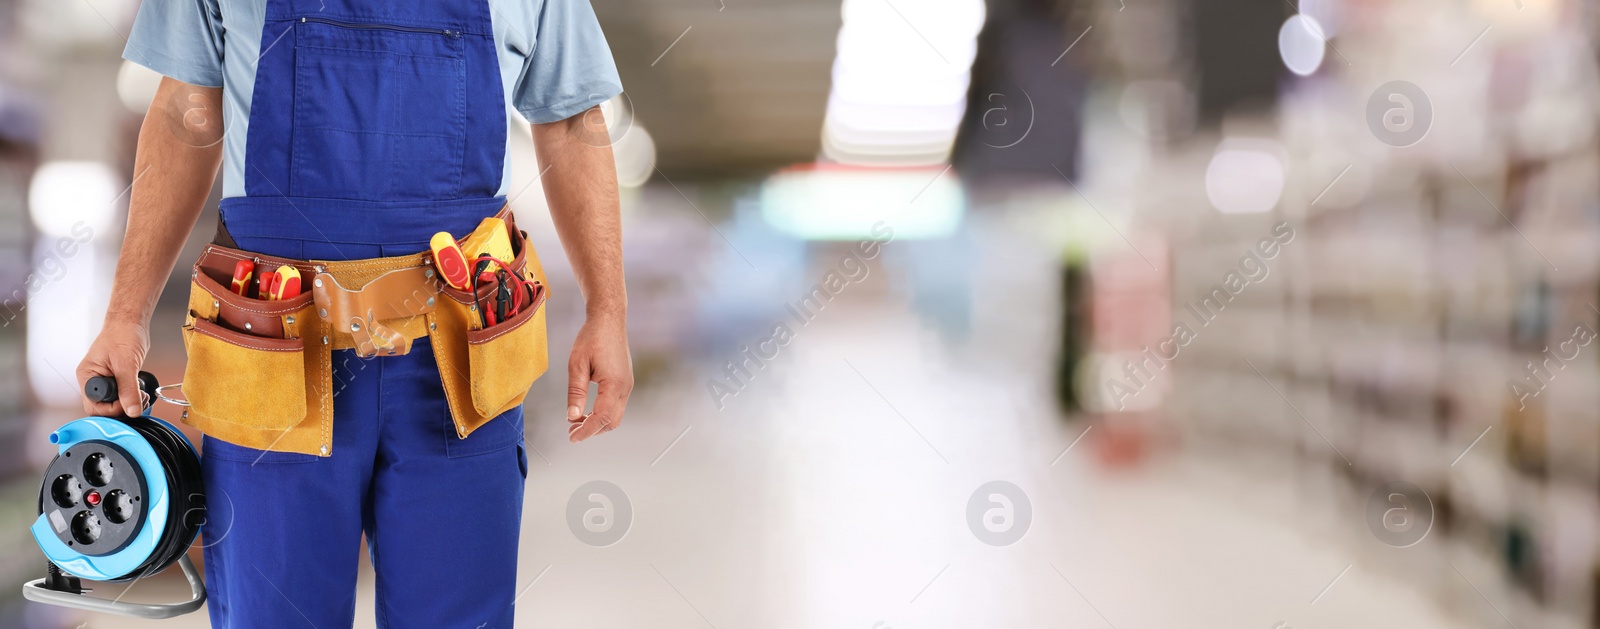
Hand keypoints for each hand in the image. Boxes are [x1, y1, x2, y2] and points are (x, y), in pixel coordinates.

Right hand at [76, 319, 151, 417]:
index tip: (130, 404)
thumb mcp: (127, 364)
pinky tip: (140, 391)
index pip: (94, 406)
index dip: (113, 410)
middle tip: (139, 400)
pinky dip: (132, 397)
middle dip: (122, 408)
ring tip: (142, 395)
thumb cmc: (122, 335)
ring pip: (113, 403)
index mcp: (88, 377)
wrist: (130, 323)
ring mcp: (104, 381)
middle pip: (103, 408)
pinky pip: (121, 395)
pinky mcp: (115, 379)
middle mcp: (93, 381)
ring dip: (129, 404)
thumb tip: (132, 411)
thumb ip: (128, 389)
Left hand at [566, 313, 632, 441]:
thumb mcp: (577, 364)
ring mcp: (627, 385)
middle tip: (571, 430)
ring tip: (576, 420)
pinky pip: (616, 405)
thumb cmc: (592, 338)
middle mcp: (625, 387)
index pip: (601, 418)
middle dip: (592, 430)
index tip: (572, 438)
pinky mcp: (625, 382)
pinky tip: (587, 409)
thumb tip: (572, 417)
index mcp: (614, 384)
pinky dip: (602, 412)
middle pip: (611, 422)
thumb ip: (576, 392)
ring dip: (597, 422)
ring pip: (615, 415)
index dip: (586, 431)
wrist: (609, 320)